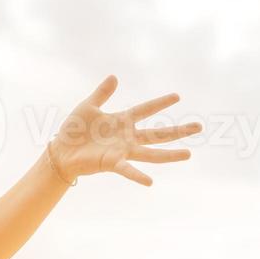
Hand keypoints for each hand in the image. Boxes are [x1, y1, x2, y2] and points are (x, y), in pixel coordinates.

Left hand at [48, 74, 201, 186]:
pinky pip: (127, 170)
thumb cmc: (73, 130)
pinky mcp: (112, 163)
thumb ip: (102, 93)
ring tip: (188, 154)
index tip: (177, 96)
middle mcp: (127, 137)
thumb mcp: (88, 106)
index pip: (146, 109)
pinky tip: (150, 181)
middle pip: (158, 134)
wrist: (60, 151)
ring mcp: (122, 151)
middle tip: (199, 127)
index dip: (160, 103)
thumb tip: (115, 77)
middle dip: (179, 131)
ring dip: (169, 155)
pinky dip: (137, 176)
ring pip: (151, 154)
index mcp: (122, 121)